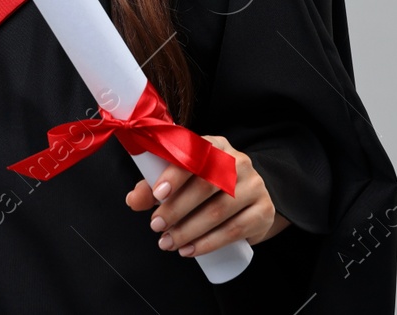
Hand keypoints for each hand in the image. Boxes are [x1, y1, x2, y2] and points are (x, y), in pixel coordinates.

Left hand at [124, 134, 290, 257]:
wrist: (249, 199)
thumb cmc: (207, 186)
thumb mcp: (181, 180)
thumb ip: (153, 187)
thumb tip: (134, 200)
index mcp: (214, 145)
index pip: (194, 153)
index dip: (174, 174)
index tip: (157, 195)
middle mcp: (237, 161)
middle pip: (205, 184)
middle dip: (176, 208)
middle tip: (156, 226)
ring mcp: (254, 185)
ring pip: (218, 210)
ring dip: (189, 230)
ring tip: (168, 242)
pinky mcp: (263, 211)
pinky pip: (235, 229)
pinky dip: (209, 243)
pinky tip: (190, 250)